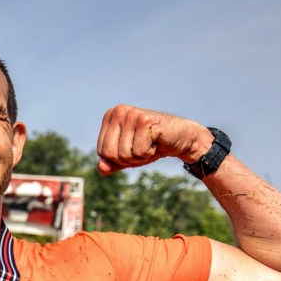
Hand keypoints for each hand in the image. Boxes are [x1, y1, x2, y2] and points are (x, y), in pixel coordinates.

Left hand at [96, 105, 212, 175]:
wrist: (179, 138)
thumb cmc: (150, 145)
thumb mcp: (127, 156)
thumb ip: (111, 163)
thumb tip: (101, 168)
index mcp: (110, 116)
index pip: (102, 152)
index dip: (118, 159)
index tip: (133, 148)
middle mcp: (119, 111)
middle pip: (110, 154)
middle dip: (127, 159)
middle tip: (142, 147)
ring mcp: (132, 115)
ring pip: (124, 154)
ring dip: (139, 156)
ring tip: (149, 144)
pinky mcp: (146, 121)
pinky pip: (138, 152)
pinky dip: (149, 153)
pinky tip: (156, 142)